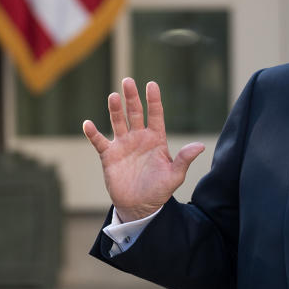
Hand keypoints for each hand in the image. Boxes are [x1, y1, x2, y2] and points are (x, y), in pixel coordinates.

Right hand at [83, 78, 204, 221]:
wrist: (139, 206)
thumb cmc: (159, 190)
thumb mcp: (175, 176)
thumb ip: (184, 159)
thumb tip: (200, 146)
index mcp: (155, 139)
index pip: (155, 114)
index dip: (153, 100)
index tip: (151, 85)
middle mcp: (138, 137)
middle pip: (135, 112)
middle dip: (131, 97)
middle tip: (128, 81)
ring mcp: (123, 145)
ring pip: (118, 122)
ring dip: (115, 110)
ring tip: (113, 97)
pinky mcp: (109, 155)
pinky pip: (99, 141)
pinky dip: (93, 133)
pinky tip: (88, 124)